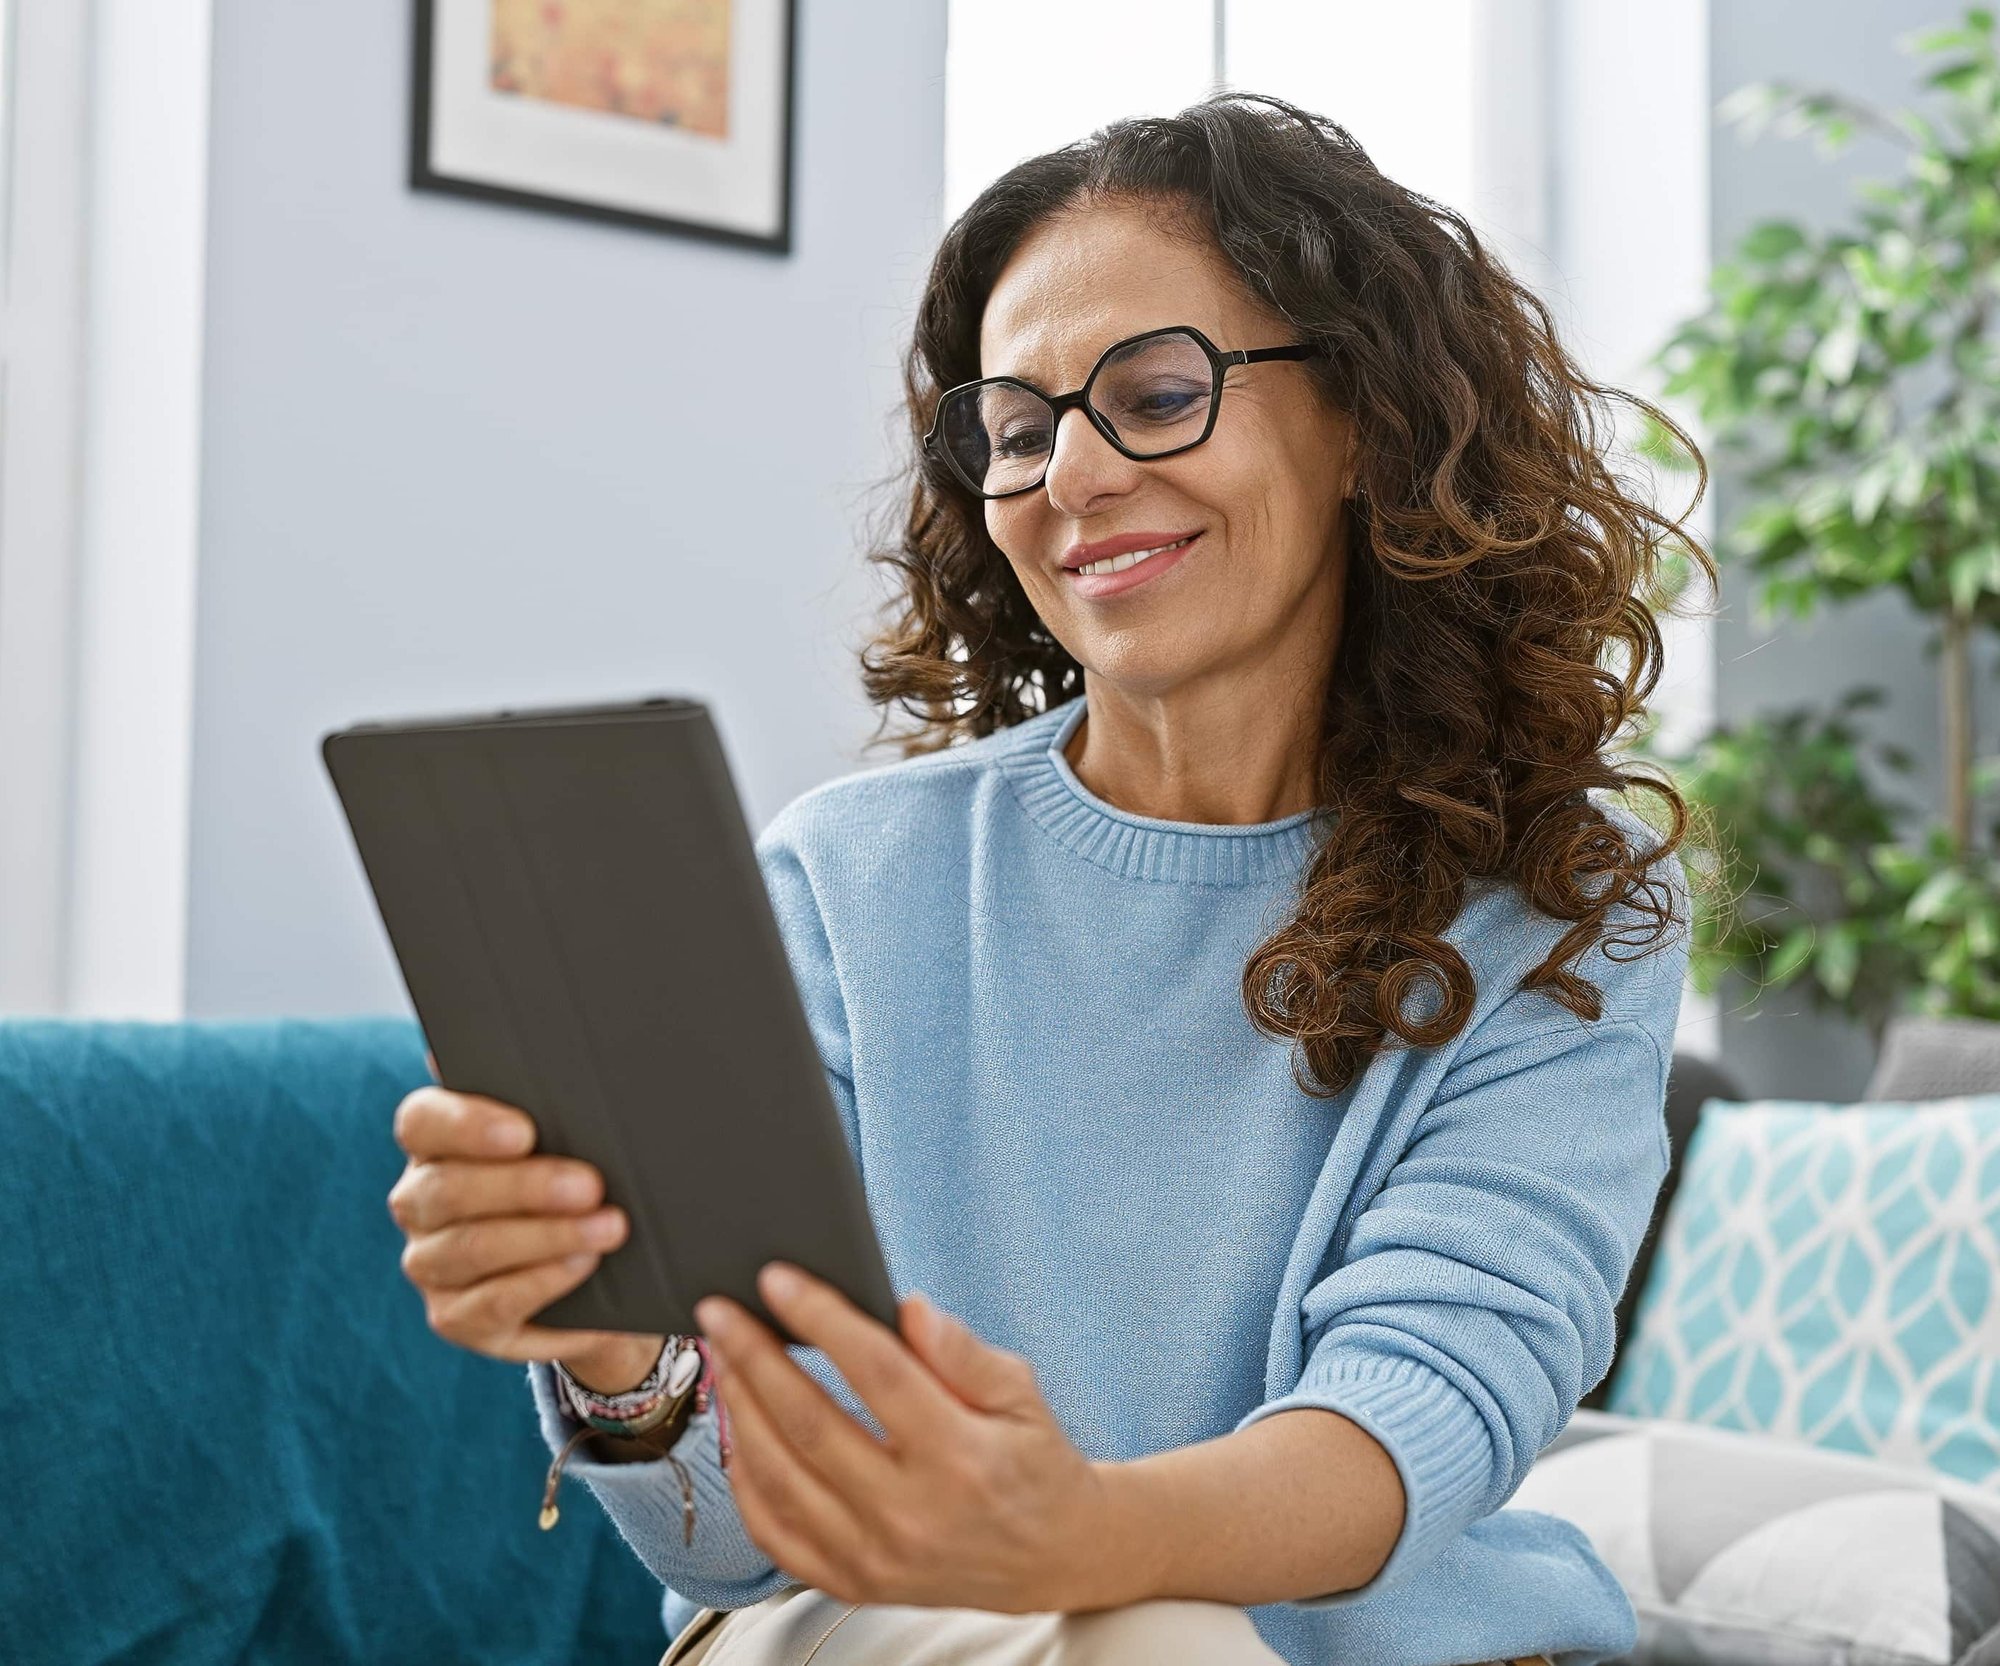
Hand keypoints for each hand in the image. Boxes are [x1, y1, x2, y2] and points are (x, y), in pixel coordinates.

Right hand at [387, 1073, 664, 1382]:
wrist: (604, 1270)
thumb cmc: (580, 1175)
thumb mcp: (571, 1135)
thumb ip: (550, 1095)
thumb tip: (540, 1041)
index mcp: (436, 1142)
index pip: (422, 1121)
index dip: (467, 1125)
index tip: (525, 1131)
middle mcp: (419, 1202)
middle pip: (448, 1190)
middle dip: (525, 1187)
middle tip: (591, 1185)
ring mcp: (431, 1263)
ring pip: (469, 1248)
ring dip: (545, 1237)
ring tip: (609, 1227)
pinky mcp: (455, 1318)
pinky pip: (487, 1304)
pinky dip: (541, 1282)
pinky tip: (584, 1264)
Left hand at [693, 1264, 1130, 1613]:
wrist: (1050, 1557)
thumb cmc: (1032, 1462)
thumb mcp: (1020, 1392)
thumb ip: (962, 1351)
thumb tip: (908, 1308)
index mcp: (961, 1457)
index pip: (876, 1373)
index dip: (821, 1319)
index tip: (778, 1279)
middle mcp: (912, 1515)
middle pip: (809, 1423)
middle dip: (754, 1357)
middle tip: (719, 1312)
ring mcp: (875, 1557)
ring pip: (779, 1477)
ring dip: (739, 1409)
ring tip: (721, 1357)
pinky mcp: (852, 1583)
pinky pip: (775, 1532)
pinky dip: (744, 1479)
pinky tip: (737, 1430)